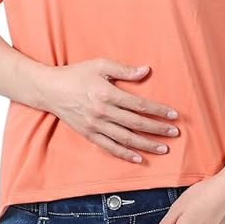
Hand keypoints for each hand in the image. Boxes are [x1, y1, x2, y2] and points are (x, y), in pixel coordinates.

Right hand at [40, 58, 179, 162]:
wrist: (49, 89)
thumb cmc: (76, 74)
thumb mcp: (100, 65)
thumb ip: (124, 70)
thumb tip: (146, 70)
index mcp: (107, 94)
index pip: (140, 105)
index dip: (158, 111)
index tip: (173, 115)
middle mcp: (102, 112)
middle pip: (136, 124)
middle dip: (158, 129)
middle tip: (174, 132)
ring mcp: (95, 126)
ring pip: (126, 139)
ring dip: (146, 145)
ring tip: (163, 149)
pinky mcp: (88, 134)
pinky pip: (109, 147)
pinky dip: (124, 154)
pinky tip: (138, 158)